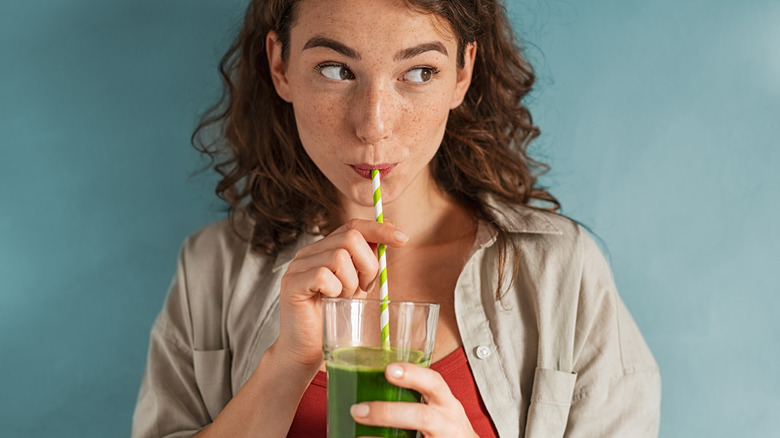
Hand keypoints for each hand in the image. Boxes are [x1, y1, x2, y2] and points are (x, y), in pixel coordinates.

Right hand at [274, 219, 408, 368]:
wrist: (308, 350)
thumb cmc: (334, 318)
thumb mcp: (358, 285)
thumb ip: (368, 260)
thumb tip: (392, 231)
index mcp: (325, 249)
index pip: (353, 225)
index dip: (379, 229)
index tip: (403, 239)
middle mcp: (309, 252)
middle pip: (351, 238)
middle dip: (368, 265)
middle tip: (364, 289)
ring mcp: (298, 266)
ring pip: (339, 257)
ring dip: (351, 282)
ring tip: (344, 299)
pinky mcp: (292, 283)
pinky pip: (323, 276)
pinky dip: (335, 291)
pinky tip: (331, 302)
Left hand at [349, 363, 478, 436]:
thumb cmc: (447, 428)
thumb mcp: (441, 409)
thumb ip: (418, 397)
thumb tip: (373, 386)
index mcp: (447, 404)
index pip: (435, 383)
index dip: (413, 374)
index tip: (389, 369)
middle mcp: (447, 423)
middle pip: (422, 417)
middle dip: (388, 413)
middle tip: (358, 410)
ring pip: (416, 435)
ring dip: (382, 435)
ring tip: (359, 430)